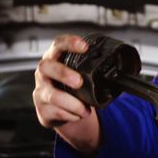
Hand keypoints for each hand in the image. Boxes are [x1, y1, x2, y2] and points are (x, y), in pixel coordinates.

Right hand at [33, 35, 101, 154]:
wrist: (60, 110)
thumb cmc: (72, 88)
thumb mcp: (79, 74)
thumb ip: (90, 69)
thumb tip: (117, 71)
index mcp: (55, 58)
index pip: (58, 44)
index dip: (69, 43)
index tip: (84, 47)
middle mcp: (44, 72)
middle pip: (46, 66)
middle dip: (63, 73)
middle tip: (79, 82)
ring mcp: (41, 90)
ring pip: (51, 95)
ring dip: (71, 103)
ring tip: (85, 109)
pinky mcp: (42, 109)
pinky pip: (54, 112)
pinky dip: (69, 115)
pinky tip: (77, 115)